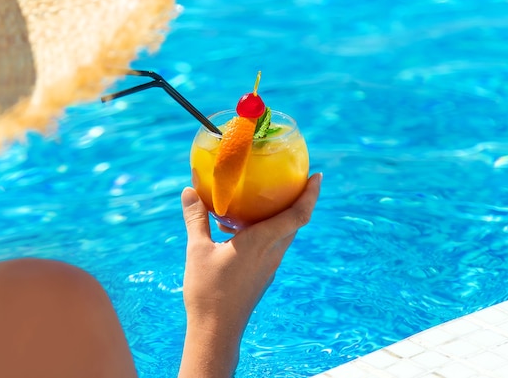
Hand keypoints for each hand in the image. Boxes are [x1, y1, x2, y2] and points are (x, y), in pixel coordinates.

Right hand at [178, 173, 321, 377]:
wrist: (216, 330)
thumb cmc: (208, 290)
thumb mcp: (197, 250)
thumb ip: (196, 218)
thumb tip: (190, 190)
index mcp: (262, 242)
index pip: (298, 214)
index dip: (311, 194)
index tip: (318, 175)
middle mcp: (272, 253)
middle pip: (295, 221)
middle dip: (299, 199)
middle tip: (293, 178)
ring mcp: (268, 266)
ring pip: (283, 234)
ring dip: (280, 215)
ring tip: (263, 198)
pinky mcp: (261, 275)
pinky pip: (271, 245)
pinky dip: (265, 230)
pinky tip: (239, 228)